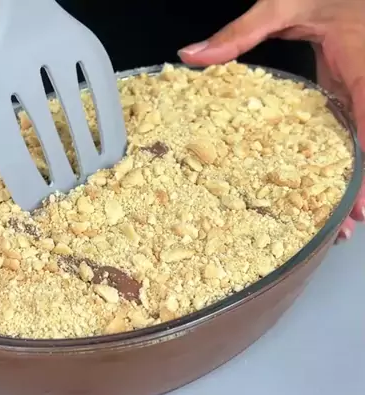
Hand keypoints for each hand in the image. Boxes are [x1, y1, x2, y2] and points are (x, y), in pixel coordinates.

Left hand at [178, 0, 364, 240]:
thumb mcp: (284, 4)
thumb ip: (241, 31)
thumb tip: (192, 55)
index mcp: (360, 72)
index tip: (357, 203)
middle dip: (360, 189)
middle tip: (345, 227)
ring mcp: (358, 96)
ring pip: (363, 146)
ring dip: (355, 183)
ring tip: (342, 221)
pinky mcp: (348, 96)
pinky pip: (353, 134)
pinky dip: (348, 163)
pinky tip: (332, 184)